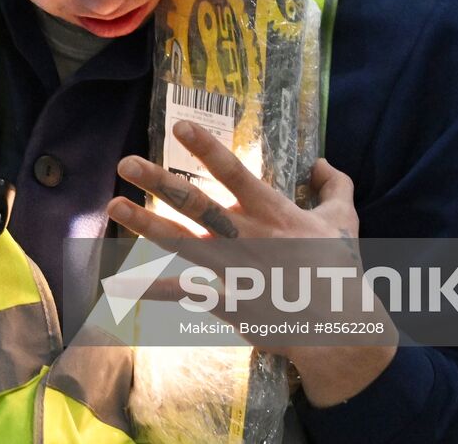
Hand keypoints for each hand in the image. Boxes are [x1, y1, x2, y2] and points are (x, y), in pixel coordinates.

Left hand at [108, 119, 395, 406]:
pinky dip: (152, 290)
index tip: (180, 126)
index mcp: (273, 213)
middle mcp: (246, 236)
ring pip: (181, 242)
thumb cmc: (340, 270)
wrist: (340, 330)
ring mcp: (233, 270)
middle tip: (126, 163)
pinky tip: (121, 284)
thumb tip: (320, 161)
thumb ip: (334, 185)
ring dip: (144, 224)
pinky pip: (184, 292)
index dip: (207, 148)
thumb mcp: (343, 220)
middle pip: (196, 203)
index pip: (234, 172)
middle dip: (159, 182)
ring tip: (114, 204)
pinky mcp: (227, 301)